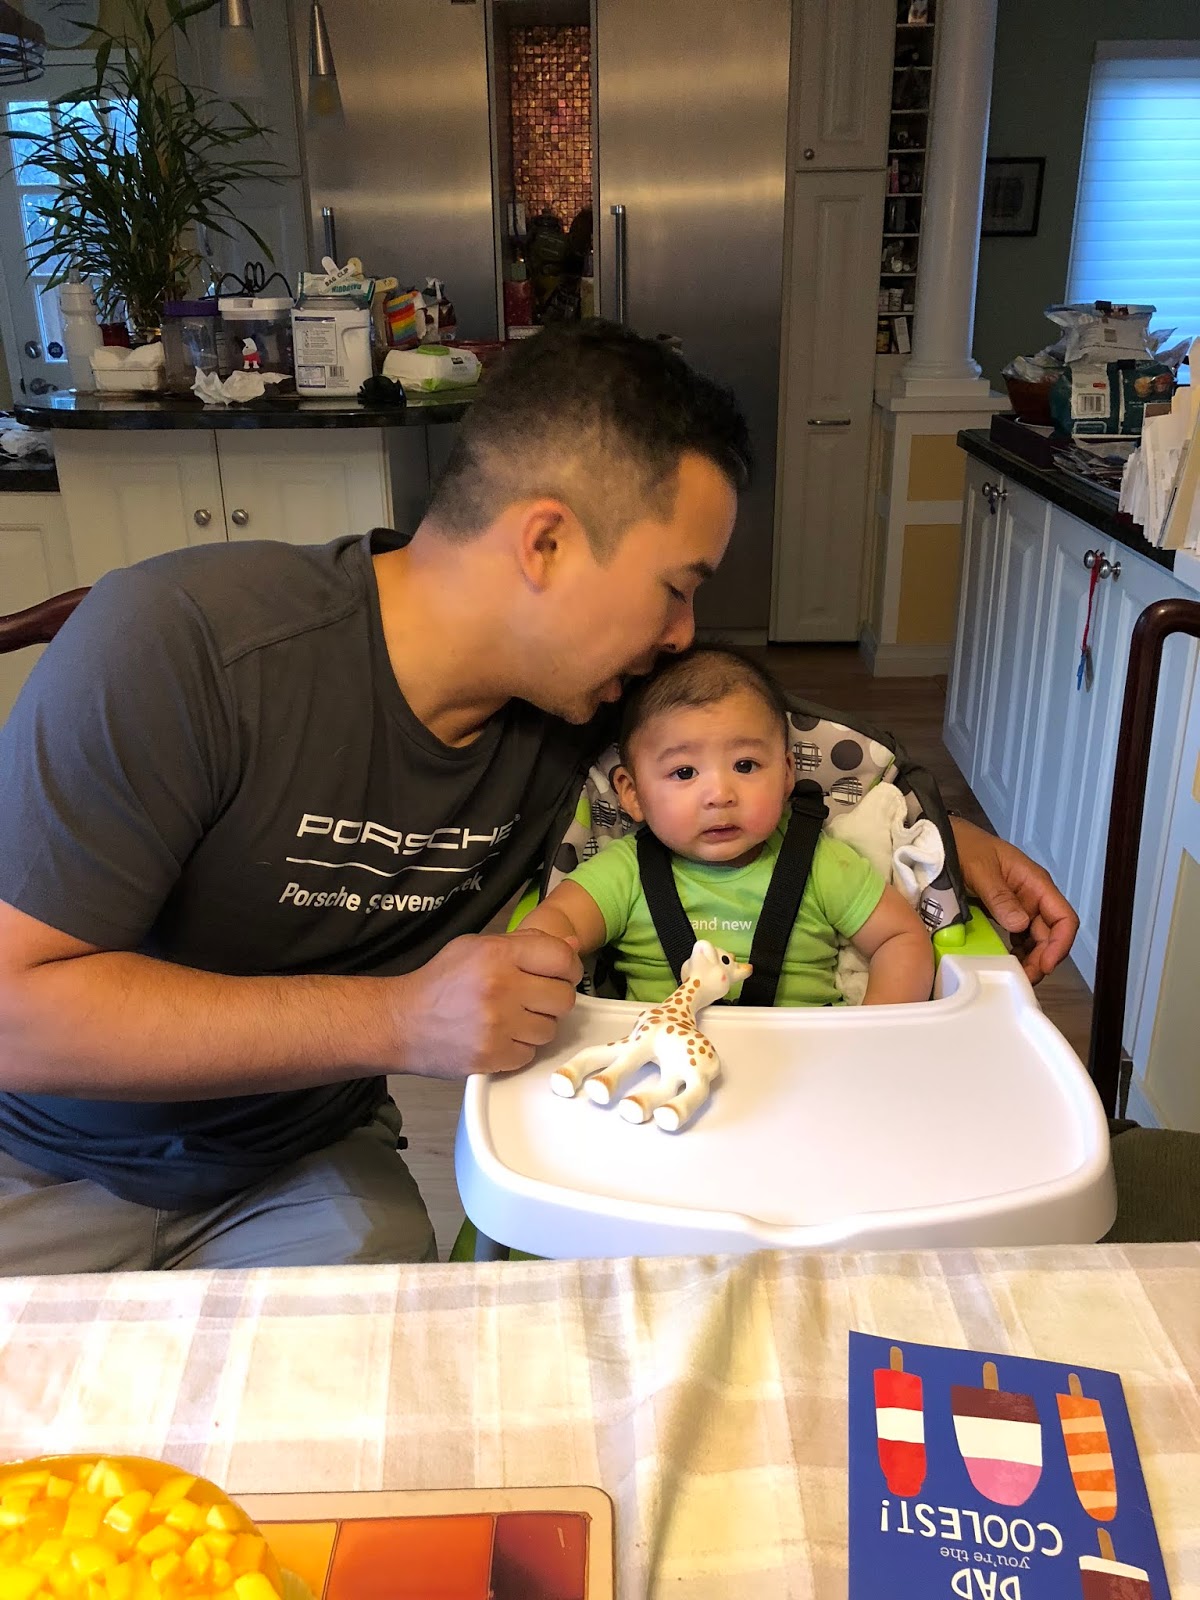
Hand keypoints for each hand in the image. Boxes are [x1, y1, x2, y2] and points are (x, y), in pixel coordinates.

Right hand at [393, 930, 582, 1077]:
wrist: (402, 1022)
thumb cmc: (440, 982)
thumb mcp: (476, 947)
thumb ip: (526, 943)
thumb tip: (572, 946)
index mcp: (498, 955)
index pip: (562, 958)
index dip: (569, 967)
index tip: (561, 974)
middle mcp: (501, 988)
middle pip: (564, 998)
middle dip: (554, 999)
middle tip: (535, 998)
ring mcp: (497, 1026)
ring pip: (550, 1029)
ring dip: (537, 1025)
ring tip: (513, 1018)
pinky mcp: (492, 1056)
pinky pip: (530, 1053)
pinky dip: (520, 1047)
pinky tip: (500, 1036)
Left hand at [950, 817, 1078, 983]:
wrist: (940, 839)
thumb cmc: (962, 845)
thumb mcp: (980, 869)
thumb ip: (999, 896)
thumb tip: (1020, 924)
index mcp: (1034, 882)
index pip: (1064, 917)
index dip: (1060, 944)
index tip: (1045, 964)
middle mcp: (1032, 895)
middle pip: (1051, 934)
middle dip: (1043, 958)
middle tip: (1026, 978)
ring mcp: (1019, 904)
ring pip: (1036, 939)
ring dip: (1031, 958)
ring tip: (1017, 975)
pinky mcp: (1004, 911)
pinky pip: (1018, 937)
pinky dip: (1017, 951)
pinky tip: (1007, 961)